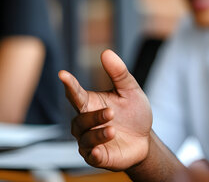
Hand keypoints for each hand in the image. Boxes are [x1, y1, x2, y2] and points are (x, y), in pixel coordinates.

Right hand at [59, 49, 152, 170]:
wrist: (145, 140)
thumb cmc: (134, 113)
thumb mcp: (130, 90)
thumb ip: (119, 73)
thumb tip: (106, 52)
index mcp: (91, 103)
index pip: (75, 94)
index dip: (69, 84)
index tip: (63, 74)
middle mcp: (86, 122)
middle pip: (81, 118)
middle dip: (94, 116)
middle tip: (111, 112)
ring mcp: (89, 140)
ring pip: (85, 137)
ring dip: (98, 132)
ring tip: (113, 129)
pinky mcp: (97, 156)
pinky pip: (90, 155)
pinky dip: (94, 151)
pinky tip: (101, 147)